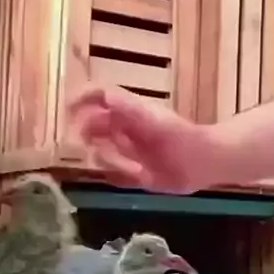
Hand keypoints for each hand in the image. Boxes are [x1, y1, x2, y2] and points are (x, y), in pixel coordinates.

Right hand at [68, 84, 215, 193]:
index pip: (97, 97)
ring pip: (100, 152)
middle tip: (94, 149)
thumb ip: (131, 110)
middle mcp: (124, 128)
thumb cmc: (183, 138)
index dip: (80, 99)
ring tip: (134, 170)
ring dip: (108, 161)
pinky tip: (137, 177)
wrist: (206, 162)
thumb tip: (105, 96)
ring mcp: (128, 150)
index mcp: (129, 111)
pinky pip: (113, 175)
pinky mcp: (134, 172)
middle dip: (88, 136)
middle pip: (92, 126)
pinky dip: (117, 176)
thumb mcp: (155, 122)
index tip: (67, 109)